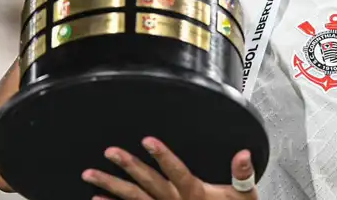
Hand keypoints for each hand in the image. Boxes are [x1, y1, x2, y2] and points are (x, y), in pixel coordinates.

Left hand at [83, 137, 257, 199]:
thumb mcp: (245, 197)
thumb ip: (243, 175)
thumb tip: (243, 153)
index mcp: (196, 194)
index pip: (178, 173)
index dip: (163, 157)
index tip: (148, 141)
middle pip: (150, 185)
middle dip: (129, 167)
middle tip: (110, 152)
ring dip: (111, 188)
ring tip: (91, 175)